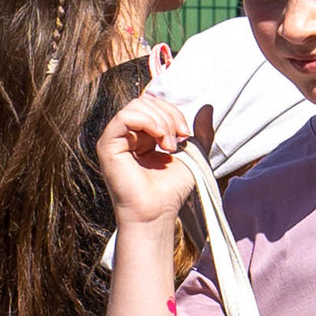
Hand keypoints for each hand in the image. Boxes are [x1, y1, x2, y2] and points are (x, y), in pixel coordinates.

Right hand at [96, 91, 200, 228]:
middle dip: (168, 116)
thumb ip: (200, 132)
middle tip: (178, 141)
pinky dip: (148, 122)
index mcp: (141, 135)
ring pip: (136, 106)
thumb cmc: (171, 190)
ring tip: (170, 145)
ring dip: (161, 121)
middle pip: (145, 102)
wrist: (157, 213)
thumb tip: (208, 107)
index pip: (153, 104)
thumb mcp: (193, 155)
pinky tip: (160, 141)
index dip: (173, 112)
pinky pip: (124, 117)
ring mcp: (114, 139)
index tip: (187, 134)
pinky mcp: (107, 145)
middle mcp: (125, 135)